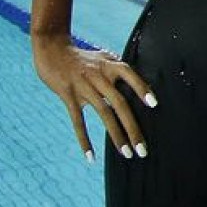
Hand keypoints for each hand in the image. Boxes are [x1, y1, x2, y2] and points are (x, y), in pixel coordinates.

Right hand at [31, 33, 156, 161]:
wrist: (52, 49)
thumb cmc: (83, 57)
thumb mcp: (103, 58)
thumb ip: (120, 70)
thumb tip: (140, 87)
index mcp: (110, 65)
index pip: (130, 76)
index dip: (142, 88)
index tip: (154, 105)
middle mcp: (99, 76)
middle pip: (120, 103)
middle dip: (132, 128)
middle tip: (143, 149)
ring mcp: (83, 87)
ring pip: (104, 114)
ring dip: (116, 135)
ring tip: (127, 154)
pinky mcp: (68, 96)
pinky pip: (78, 120)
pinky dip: (84, 139)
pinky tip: (91, 157)